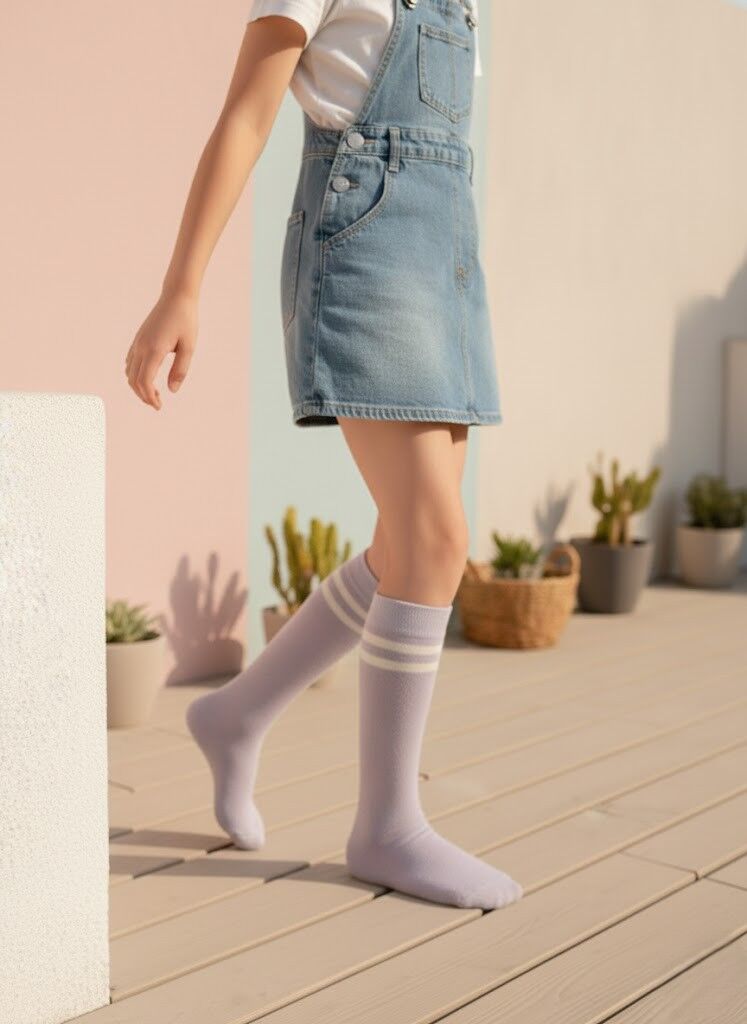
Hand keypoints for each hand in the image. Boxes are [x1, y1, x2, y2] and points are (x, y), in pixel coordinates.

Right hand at [125, 289, 197, 409]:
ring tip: (154, 393)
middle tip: (158, 404)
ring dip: (138, 386)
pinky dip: (135, 374)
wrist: (176, 297)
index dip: (149, 397)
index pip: (144, 381)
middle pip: (133, 380)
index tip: (159, 406)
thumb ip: (180, 370)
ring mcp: (137, 343)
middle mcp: (141, 347)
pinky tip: (148, 377)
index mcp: (154, 350)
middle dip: (143, 395)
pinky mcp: (138, 339)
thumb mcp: (189, 347)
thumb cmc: (185, 321)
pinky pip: (130, 362)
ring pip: (129, 372)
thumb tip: (172, 390)